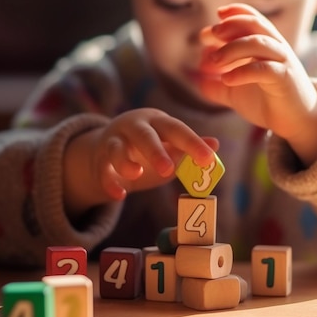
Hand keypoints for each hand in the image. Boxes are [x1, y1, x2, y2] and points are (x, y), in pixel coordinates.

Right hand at [64, 108, 218, 208]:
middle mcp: (134, 126)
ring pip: (117, 149)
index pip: (176, 129)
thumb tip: (215, 144)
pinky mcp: (100, 157)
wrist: (110, 146)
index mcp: (157, 121)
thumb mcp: (169, 144)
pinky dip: (109, 182)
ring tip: (136, 175)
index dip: (192, 143)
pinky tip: (119, 195)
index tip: (207, 158)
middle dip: (155, 151)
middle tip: (168, 169)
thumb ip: (188, 147)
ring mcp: (114, 140)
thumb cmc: (150, 146)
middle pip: (144, 135)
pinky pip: (102, 169)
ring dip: (126, 162)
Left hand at [199, 3, 316, 165]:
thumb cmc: (268, 101)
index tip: (214, 19)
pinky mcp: (285, 79)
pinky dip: (242, 71)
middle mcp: (276, 48)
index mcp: (266, 44)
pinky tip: (226, 79)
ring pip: (258, 43)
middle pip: (255, 24)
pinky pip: (264, 69)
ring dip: (232, 48)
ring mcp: (282, 62)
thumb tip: (197, 80)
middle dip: (230, 25)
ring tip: (213, 61)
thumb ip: (217, 85)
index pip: (252, 18)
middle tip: (208, 35)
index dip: (234, 13)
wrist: (297, 121)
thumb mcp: (236, 92)